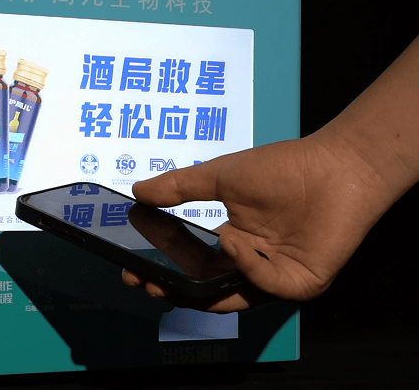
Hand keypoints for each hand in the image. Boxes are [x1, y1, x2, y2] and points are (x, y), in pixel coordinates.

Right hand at [123, 131, 389, 312]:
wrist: (334, 166)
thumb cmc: (281, 168)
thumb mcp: (219, 176)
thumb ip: (178, 186)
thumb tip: (137, 190)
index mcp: (231, 243)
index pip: (189, 266)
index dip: (160, 269)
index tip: (130, 267)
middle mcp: (249, 265)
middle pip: (202, 289)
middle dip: (168, 289)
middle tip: (141, 282)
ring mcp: (273, 277)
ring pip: (228, 298)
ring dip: (195, 293)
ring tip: (164, 282)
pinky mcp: (298, 284)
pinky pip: (262, 286)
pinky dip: (244, 266)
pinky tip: (232, 240)